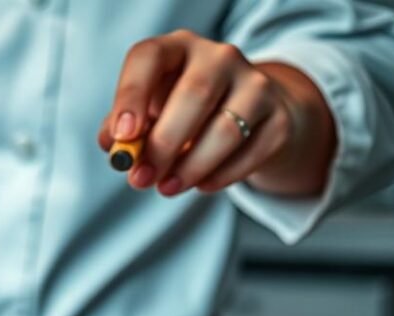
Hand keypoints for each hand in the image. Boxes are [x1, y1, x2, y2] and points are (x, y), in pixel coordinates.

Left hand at [98, 29, 334, 196]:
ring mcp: (256, 83)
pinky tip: (200, 185)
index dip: (131, 95)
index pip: (149, 57)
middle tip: (140, 179)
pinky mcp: (279, 117)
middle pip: (194, 95)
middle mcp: (220, 57)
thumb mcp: (149, 114)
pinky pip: (251, 152)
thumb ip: (126, 129)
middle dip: (163, 144)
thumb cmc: (181, 113)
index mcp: (177, 48)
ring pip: (226, 129)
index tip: (123, 136)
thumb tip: (114, 147)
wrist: (247, 116)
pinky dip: (222, 176)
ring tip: (166, 188)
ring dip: (191, 167)